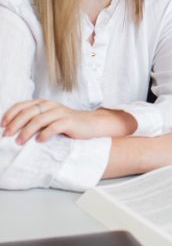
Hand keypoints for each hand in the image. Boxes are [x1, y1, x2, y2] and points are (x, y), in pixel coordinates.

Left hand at [2, 99, 135, 143]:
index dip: (10, 114)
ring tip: (19, 141)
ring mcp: (60, 112)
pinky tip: (40, 141)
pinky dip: (44, 134)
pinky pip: (54, 126)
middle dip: (15, 124)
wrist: (90, 124)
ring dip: (27, 131)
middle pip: (29, 112)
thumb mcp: (48, 119)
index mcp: (43, 103)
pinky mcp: (69, 121)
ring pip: (39, 119)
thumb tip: (11, 129)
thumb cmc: (65, 123)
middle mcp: (51, 105)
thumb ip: (33, 119)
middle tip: (6, 135)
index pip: (22, 105)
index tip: (2, 125)